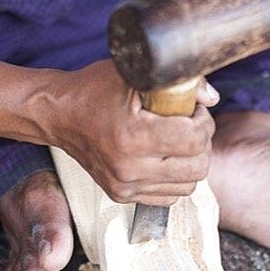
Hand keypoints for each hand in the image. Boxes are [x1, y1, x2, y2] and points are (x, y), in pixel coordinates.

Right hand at [45, 60, 218, 204]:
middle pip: (198, 167)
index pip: (194, 139)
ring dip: (191, 162)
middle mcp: (128, 167)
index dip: (203, 121)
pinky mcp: (121, 195)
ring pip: (188, 186)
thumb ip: (178, 82)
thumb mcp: (134, 75)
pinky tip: (164, 157)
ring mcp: (124, 186)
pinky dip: (174, 178)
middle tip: (189, 125)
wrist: (58, 115)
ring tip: (177, 141)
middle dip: (202, 143)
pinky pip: (169, 196)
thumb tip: (211, 98)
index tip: (193, 110)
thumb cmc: (94, 89)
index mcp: (133, 136)